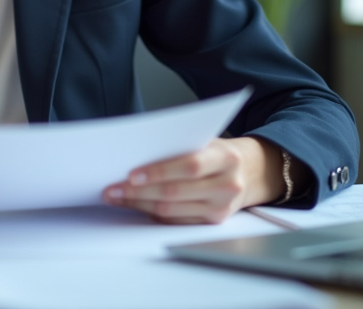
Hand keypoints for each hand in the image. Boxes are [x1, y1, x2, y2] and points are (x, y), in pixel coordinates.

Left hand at [101, 137, 284, 223]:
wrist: (249, 173)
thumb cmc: (218, 153)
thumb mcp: (206, 141)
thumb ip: (178, 146)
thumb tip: (136, 152)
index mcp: (225, 158)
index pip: (189, 166)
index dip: (159, 171)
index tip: (131, 174)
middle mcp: (227, 185)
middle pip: (175, 192)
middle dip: (138, 192)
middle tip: (113, 188)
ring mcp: (221, 207)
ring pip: (171, 210)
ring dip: (139, 204)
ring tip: (117, 197)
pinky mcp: (212, 222)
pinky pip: (176, 221)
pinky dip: (152, 213)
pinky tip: (136, 205)